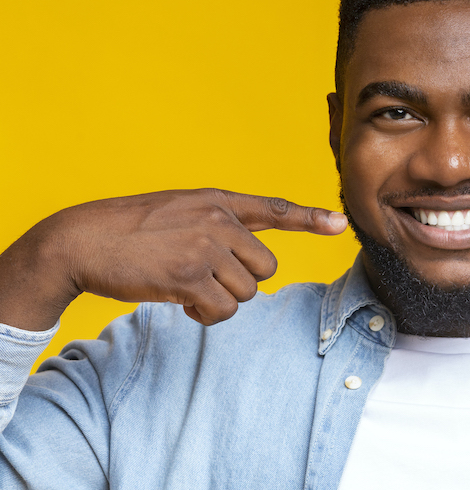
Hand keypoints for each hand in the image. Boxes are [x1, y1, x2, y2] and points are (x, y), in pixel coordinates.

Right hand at [0, 189, 346, 328]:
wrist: (81, 239)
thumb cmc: (130, 230)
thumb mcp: (180, 211)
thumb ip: (217, 224)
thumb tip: (249, 263)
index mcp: (218, 201)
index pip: (273, 208)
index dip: (310, 217)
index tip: (339, 223)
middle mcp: (218, 220)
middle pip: (265, 268)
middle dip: (240, 283)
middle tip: (205, 279)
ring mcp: (205, 247)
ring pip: (246, 293)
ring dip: (220, 301)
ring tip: (187, 288)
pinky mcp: (189, 276)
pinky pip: (222, 310)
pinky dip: (205, 315)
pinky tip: (181, 302)